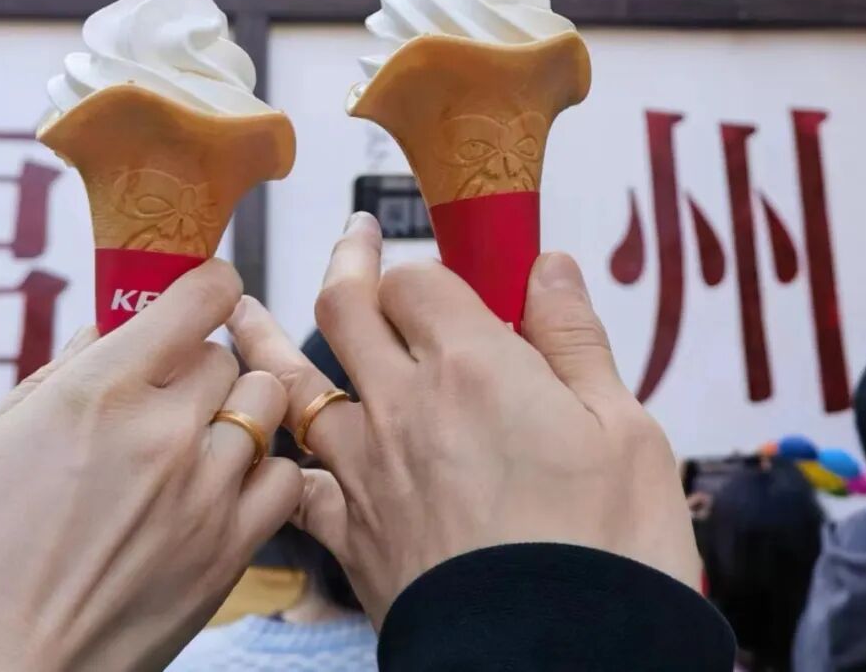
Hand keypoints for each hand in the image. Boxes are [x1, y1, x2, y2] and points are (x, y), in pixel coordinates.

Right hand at [0, 260, 300, 671]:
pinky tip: (219, 490)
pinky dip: (261, 474)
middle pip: (230, 355)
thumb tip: (101, 332)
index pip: (202, 295)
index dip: (205, 287)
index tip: (197, 297)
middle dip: (202, 364)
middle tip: (167, 393)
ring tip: (194, 441)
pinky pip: (284, 479)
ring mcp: (204, 493)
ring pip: (265, 407)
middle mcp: (164, 431)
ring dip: (236, 412)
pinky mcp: (226, 553)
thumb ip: (55, 376)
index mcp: (99, 389)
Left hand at [229, 213, 699, 626]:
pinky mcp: (350, 532)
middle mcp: (405, 403)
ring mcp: (367, 466)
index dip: (429, 273)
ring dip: (266, 339)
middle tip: (355, 237)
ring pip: (293, 383)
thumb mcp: (626, 429)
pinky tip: (266, 445)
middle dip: (349, 262)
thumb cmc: (609, 549)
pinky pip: (295, 481)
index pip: (417, 280)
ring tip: (240, 308)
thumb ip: (574, 337)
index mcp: (473, 365)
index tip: (450, 284)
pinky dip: (279, 458)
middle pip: (346, 307)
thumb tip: (548, 265)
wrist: (559, 663)